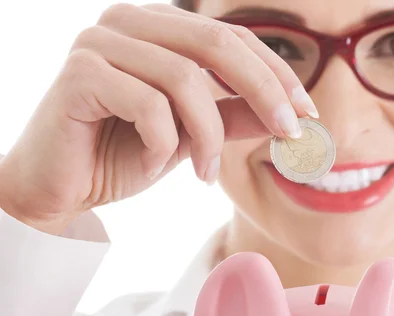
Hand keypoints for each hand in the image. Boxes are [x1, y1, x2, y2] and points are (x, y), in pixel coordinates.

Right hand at [0, 3, 316, 234]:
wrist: (60, 187)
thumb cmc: (123, 154)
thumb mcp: (193, 135)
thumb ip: (235, 115)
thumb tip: (289, 114)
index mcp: (158, 28)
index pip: (231, 36)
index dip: (276, 72)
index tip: (306, 112)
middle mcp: (129, 22)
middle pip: (217, 43)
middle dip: (263, 91)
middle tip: (288, 134)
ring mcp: (100, 41)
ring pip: (185, 79)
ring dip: (208, 135)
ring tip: (206, 173)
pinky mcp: (80, 72)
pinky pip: (149, 105)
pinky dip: (162, 143)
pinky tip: (153, 165)